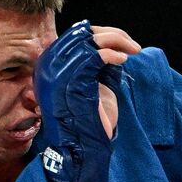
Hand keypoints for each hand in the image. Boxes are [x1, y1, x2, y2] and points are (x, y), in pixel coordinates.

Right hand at [34, 21, 140, 181]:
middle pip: (81, 33)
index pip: (74, 35)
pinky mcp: (71, 81)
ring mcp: (57, 73)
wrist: (83, 149)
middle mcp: (48, 66)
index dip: (101, 33)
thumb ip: (94, 63)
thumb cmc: (89, 120)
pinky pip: (93, 56)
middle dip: (112, 34)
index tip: (122, 42)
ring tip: (132, 51)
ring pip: (88, 40)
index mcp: (49, 66)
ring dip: (116, 41)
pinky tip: (123, 61)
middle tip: (133, 45)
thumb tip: (112, 41)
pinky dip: (112, 54)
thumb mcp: (90, 85)